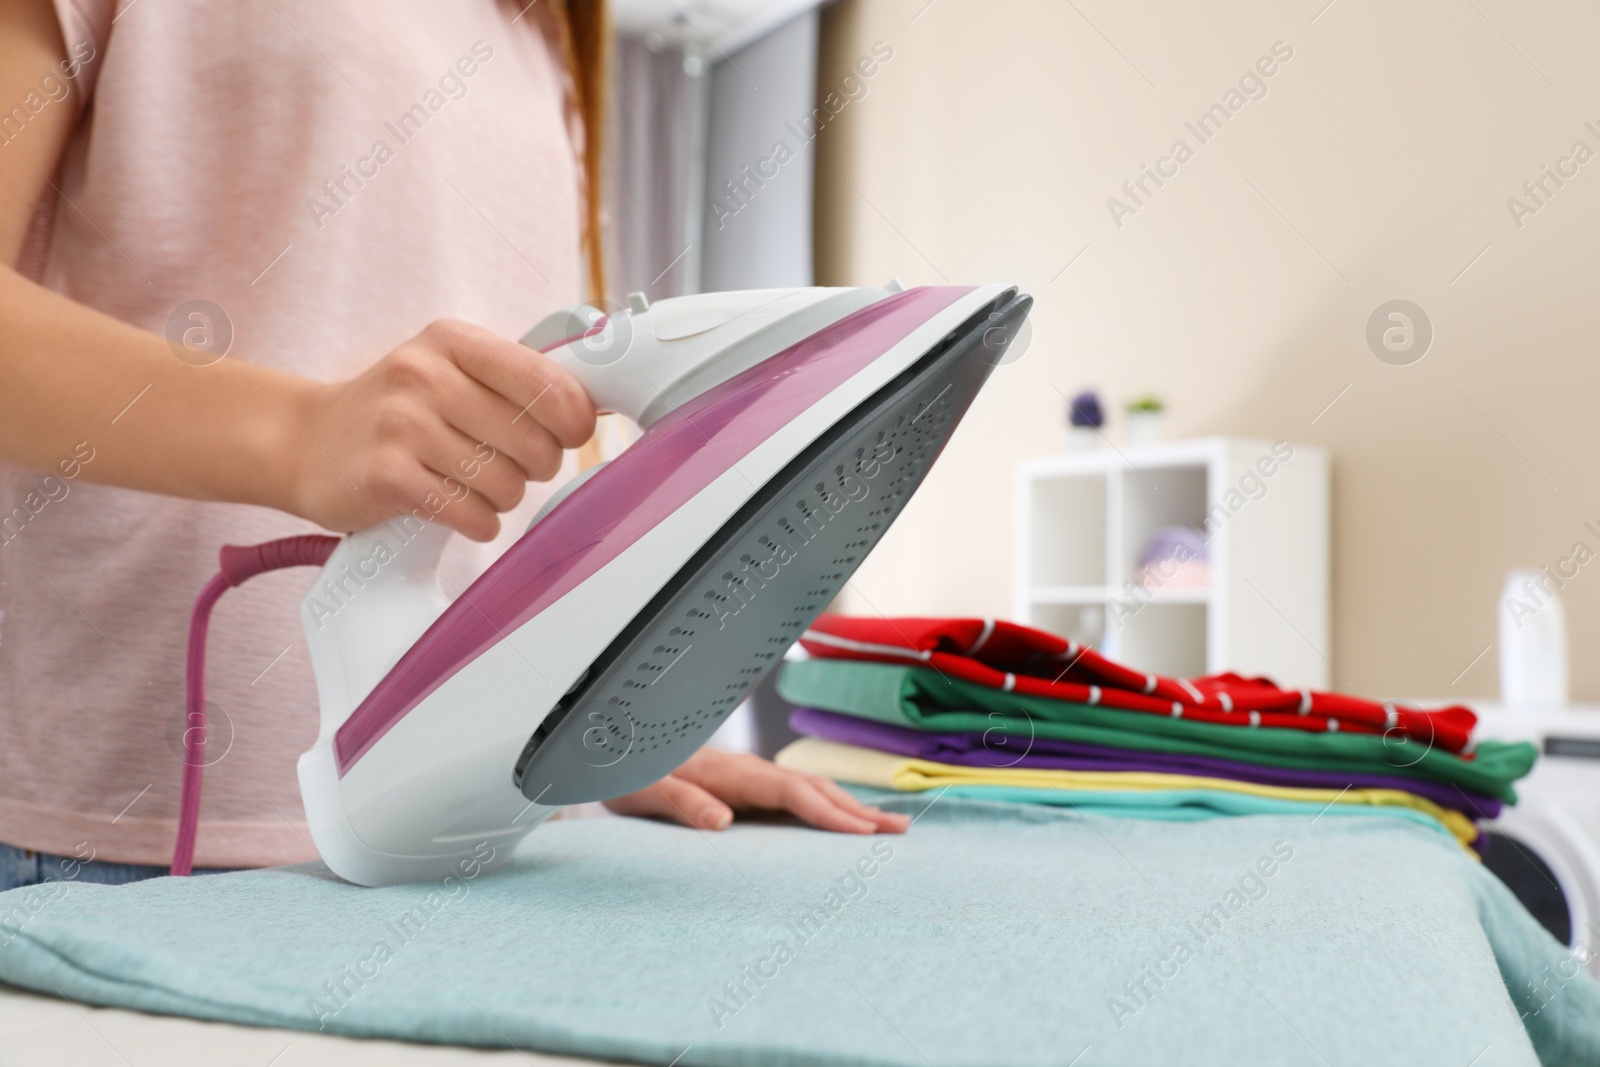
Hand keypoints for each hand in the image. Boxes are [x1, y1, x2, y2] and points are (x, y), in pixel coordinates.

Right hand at [288, 319, 595, 539]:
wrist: (303, 441)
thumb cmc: (394, 411)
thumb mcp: (447, 370)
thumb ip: (513, 380)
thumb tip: (592, 407)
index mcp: (452, 341)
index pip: (548, 382)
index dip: (574, 419)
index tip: (571, 434)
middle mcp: (425, 375)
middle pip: (534, 442)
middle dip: (537, 466)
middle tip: (512, 466)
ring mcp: (402, 425)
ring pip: (506, 483)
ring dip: (502, 497)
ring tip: (473, 485)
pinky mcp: (388, 477)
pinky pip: (472, 515)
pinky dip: (478, 522)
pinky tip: (458, 509)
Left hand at [604, 748, 910, 833]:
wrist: (618, 750)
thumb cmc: (630, 775)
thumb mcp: (643, 792)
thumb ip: (680, 803)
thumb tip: (720, 820)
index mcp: (731, 773)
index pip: (792, 793)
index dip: (829, 813)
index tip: (863, 833)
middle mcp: (749, 771)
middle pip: (814, 788)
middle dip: (858, 810)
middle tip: (900, 832)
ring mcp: (751, 776)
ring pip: (811, 789)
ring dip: (850, 807)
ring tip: (888, 826)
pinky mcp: (747, 786)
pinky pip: (798, 795)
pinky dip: (829, 805)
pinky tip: (843, 818)